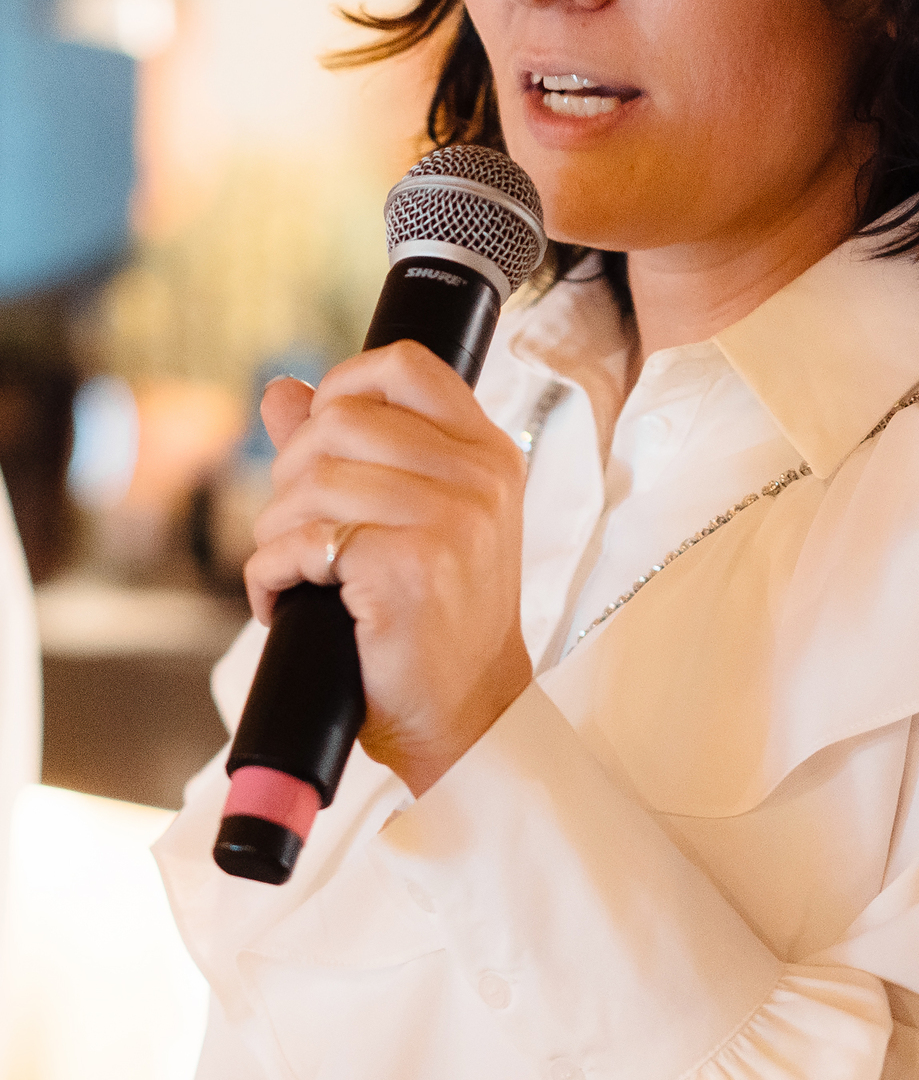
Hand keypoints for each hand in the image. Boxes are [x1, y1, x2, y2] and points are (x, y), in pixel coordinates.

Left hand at [246, 342, 531, 794]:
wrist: (467, 713)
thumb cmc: (439, 620)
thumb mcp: (415, 519)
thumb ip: (353, 449)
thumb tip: (280, 392)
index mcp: (488, 454)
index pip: (405, 366)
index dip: (343, 386)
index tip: (319, 438)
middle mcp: (478, 478)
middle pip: (341, 420)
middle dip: (291, 471)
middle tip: (296, 525)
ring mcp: (449, 520)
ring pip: (313, 480)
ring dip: (275, 529)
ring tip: (290, 568)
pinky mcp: (407, 568)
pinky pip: (300, 542)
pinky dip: (269, 573)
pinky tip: (284, 599)